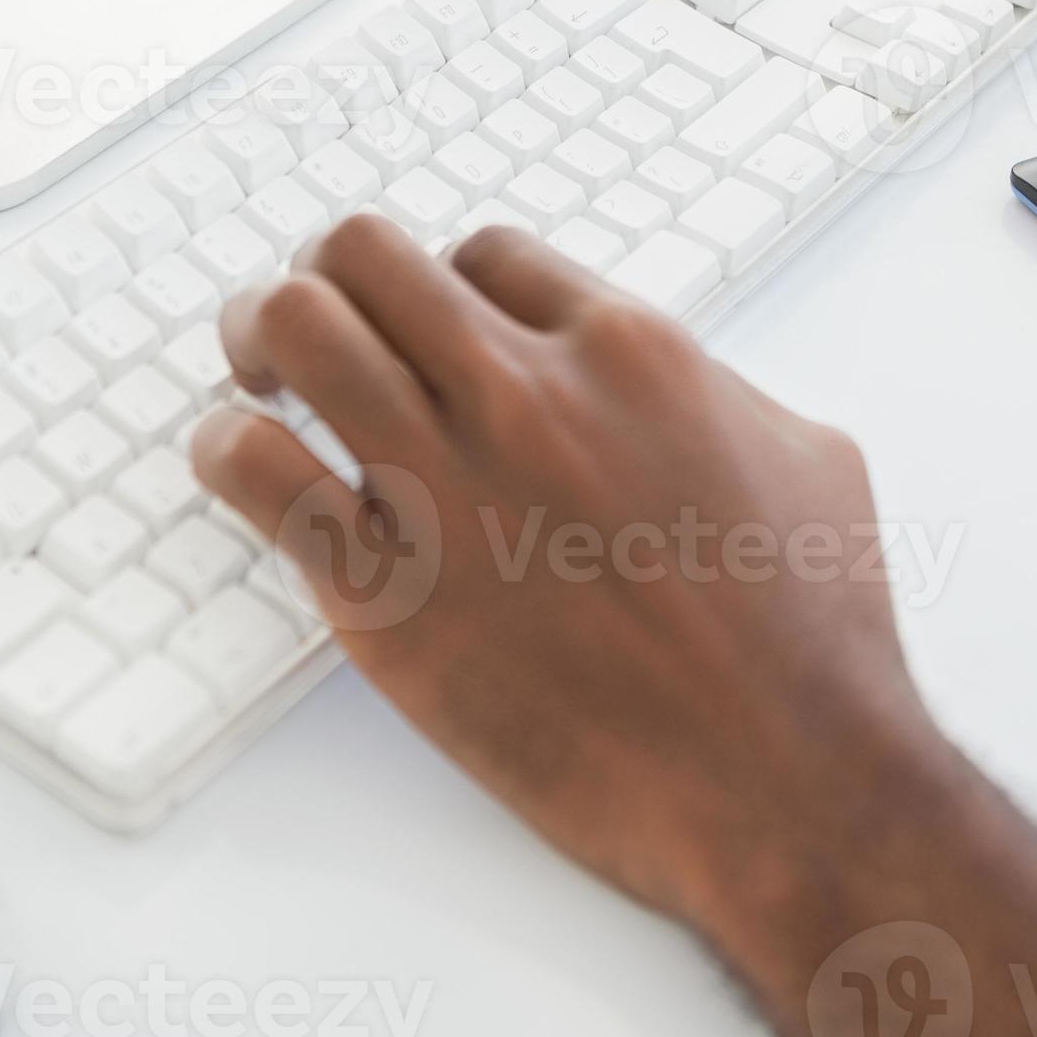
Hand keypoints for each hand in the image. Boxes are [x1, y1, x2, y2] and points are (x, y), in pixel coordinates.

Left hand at [190, 217, 1036, 1036]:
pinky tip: (243, 468)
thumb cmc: (810, 646)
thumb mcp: (808, 462)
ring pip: (293, 324)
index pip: (485, 253)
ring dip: (256, 336)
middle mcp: (524, 390)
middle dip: (329, 279)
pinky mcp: (381, 585)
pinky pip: (253, 466)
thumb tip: (685, 391)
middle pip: (365, 254)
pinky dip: (226, 450)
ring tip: (255, 377)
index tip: (429, 333)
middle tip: (313, 329)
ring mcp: (444, 480)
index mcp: (628, 350)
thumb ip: (721, 398)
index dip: (444, 288)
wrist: (783, 784)